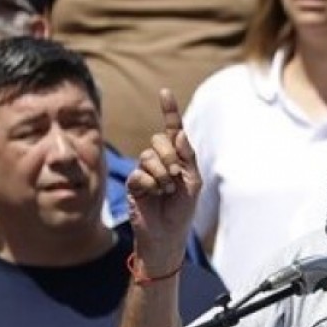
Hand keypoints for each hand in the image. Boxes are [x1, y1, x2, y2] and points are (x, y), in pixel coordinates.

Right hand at [126, 89, 200, 270]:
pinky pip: (139, 173)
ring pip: (149, 156)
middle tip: (176, 177)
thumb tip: (179, 133)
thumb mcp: (193, 183)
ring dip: (162, 174)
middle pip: (159, 140)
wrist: (167, 234)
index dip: (169, 110)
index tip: (164, 92)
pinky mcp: (133, 183)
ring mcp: (145, 170)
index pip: (172, 129)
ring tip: (165, 191)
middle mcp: (159, 160)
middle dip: (170, 157)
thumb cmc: (182, 210)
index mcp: (177, 157)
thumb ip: (188, 157)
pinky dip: (150, 184)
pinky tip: (153, 195)